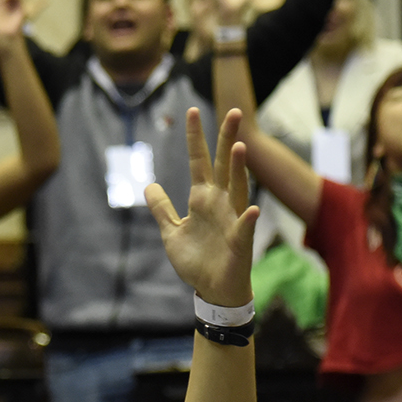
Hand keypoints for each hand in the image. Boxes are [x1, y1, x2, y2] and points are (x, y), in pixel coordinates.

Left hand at [145, 108, 257, 307]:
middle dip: (227, 139)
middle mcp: (219, 203)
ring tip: (239, 147)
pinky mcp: (239, 241)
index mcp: (202, 198)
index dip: (195, 137)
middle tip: (234, 112)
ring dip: (239, 169)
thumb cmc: (196, 260)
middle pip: (224, 165)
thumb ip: (162, 209)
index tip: (192, 111)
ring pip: (237, 188)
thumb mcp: (171, 232)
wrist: (212, 290)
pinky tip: (253, 208)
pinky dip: (248, 218)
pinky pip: (245, 227)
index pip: (199, 161)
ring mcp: (232, 219)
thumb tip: (149, 185)